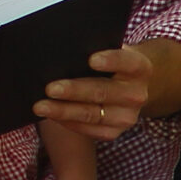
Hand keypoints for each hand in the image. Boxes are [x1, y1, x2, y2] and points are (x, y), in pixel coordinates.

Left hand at [36, 44, 152, 139]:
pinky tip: (51, 115)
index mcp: (139, 67)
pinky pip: (89, 129)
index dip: (110, 61)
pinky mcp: (115, 132)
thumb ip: (93, 48)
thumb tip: (63, 50)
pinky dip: (67, 122)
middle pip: (102, 91)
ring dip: (63, 111)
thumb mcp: (108, 49)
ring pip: (92, 114)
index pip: (126, 62)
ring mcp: (127, 116)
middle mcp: (136, 94)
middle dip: (74, 90)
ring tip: (41, 106)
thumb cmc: (108, 61)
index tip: (91, 59)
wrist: (128, 84)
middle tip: (50, 88)